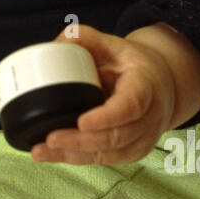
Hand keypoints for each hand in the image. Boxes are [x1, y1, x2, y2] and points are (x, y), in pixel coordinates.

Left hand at [31, 23, 177, 165]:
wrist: (158, 84)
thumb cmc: (130, 64)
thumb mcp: (113, 45)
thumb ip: (86, 38)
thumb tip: (57, 43)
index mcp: (146, 86)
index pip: (131, 106)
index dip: (107, 117)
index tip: (82, 122)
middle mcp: (150, 116)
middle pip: (117, 136)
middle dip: (82, 141)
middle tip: (51, 137)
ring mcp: (144, 137)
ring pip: (110, 154)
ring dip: (74, 155)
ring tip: (41, 151)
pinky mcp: (133, 151)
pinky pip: (106, 160)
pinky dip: (78, 159)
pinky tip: (52, 155)